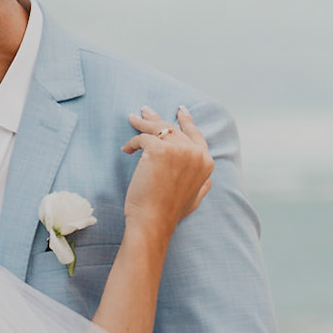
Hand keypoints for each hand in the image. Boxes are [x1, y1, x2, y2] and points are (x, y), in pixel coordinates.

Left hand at [121, 106, 213, 244]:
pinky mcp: (160, 150)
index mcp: (206, 163)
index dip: (187, 122)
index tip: (180, 111)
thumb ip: (203, 181)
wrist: (154, 221)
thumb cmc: (169, 212)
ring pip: (159, 128)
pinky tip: (126, 149)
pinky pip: (143, 138)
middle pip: (174, 129)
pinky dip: (132, 142)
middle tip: (145, 111)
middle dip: (158, 118)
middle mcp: (196, 154)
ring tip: (133, 118)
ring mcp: (179, 150)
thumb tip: (206, 171)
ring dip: (143, 123)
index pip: (196, 135)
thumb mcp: (196, 196)